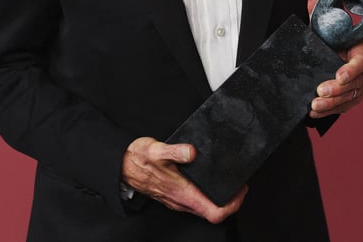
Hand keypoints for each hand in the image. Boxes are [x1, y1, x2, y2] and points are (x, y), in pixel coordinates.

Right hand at [121, 137, 245, 222]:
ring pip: (205, 208)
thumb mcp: (156, 150)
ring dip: (221, 199)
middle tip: (240, 184)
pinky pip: (197, 202)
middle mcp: (181, 201)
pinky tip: (211, 180)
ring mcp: (178, 200)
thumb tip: (192, 152)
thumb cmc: (138, 159)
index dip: (233, 205)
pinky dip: (209, 194)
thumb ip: (175, 151)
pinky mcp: (175, 196)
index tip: (241, 189)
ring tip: (230, 182)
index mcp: (182, 194)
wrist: (122, 166)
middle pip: (214, 212)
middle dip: (231, 201)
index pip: (214, 212)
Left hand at [306, 0, 362, 118]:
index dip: (352, 70)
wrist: (329, 57)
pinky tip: (316, 111)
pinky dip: (331, 110)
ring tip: (315, 105)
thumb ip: (320, 10)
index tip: (338, 76)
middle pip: (357, 83)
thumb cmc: (330, 41)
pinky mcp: (356, 97)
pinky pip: (346, 106)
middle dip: (338, 90)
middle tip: (319, 92)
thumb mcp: (324, 27)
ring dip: (332, 103)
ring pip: (351, 97)